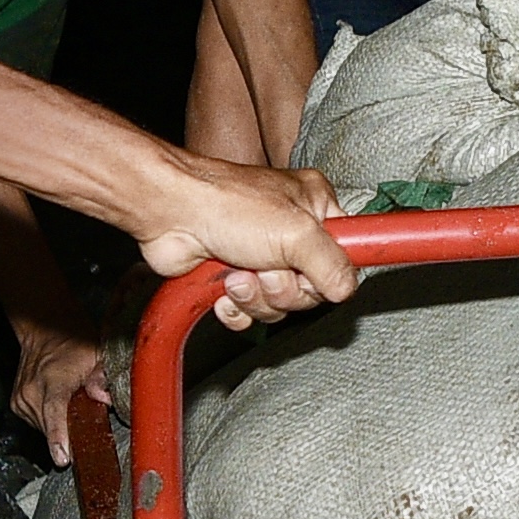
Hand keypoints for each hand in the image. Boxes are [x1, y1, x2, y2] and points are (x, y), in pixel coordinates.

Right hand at [5, 315, 112, 459]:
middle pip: (52, 428)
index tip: (63, 459)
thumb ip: (101, 377)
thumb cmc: (73, 344)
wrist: (44, 332)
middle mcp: (32, 391)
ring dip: (61, 425)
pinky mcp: (17, 405)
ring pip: (45, 429)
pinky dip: (50, 421)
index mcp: (53, 379)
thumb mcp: (96, 354)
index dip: (59, 437)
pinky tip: (58, 407)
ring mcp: (21, 399)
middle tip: (85, 422)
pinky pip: (38, 424)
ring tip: (70, 406)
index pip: (54, 412)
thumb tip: (105, 399)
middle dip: (71, 433)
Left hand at [137, 155, 353, 325]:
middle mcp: (290, 232)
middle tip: (267, 268)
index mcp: (314, 207)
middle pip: (312, 288)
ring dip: (256, 296)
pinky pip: (250, 313)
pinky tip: (224, 287)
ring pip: (279, 304)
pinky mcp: (234, 279)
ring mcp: (261, 257)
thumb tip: (345, 289)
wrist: (171, 215)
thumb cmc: (225, 204)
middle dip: (285, 288)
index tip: (323, 275)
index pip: (346, 253)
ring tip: (239, 272)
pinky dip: (236, 307)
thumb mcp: (296, 232)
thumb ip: (333, 264)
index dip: (333, 271)